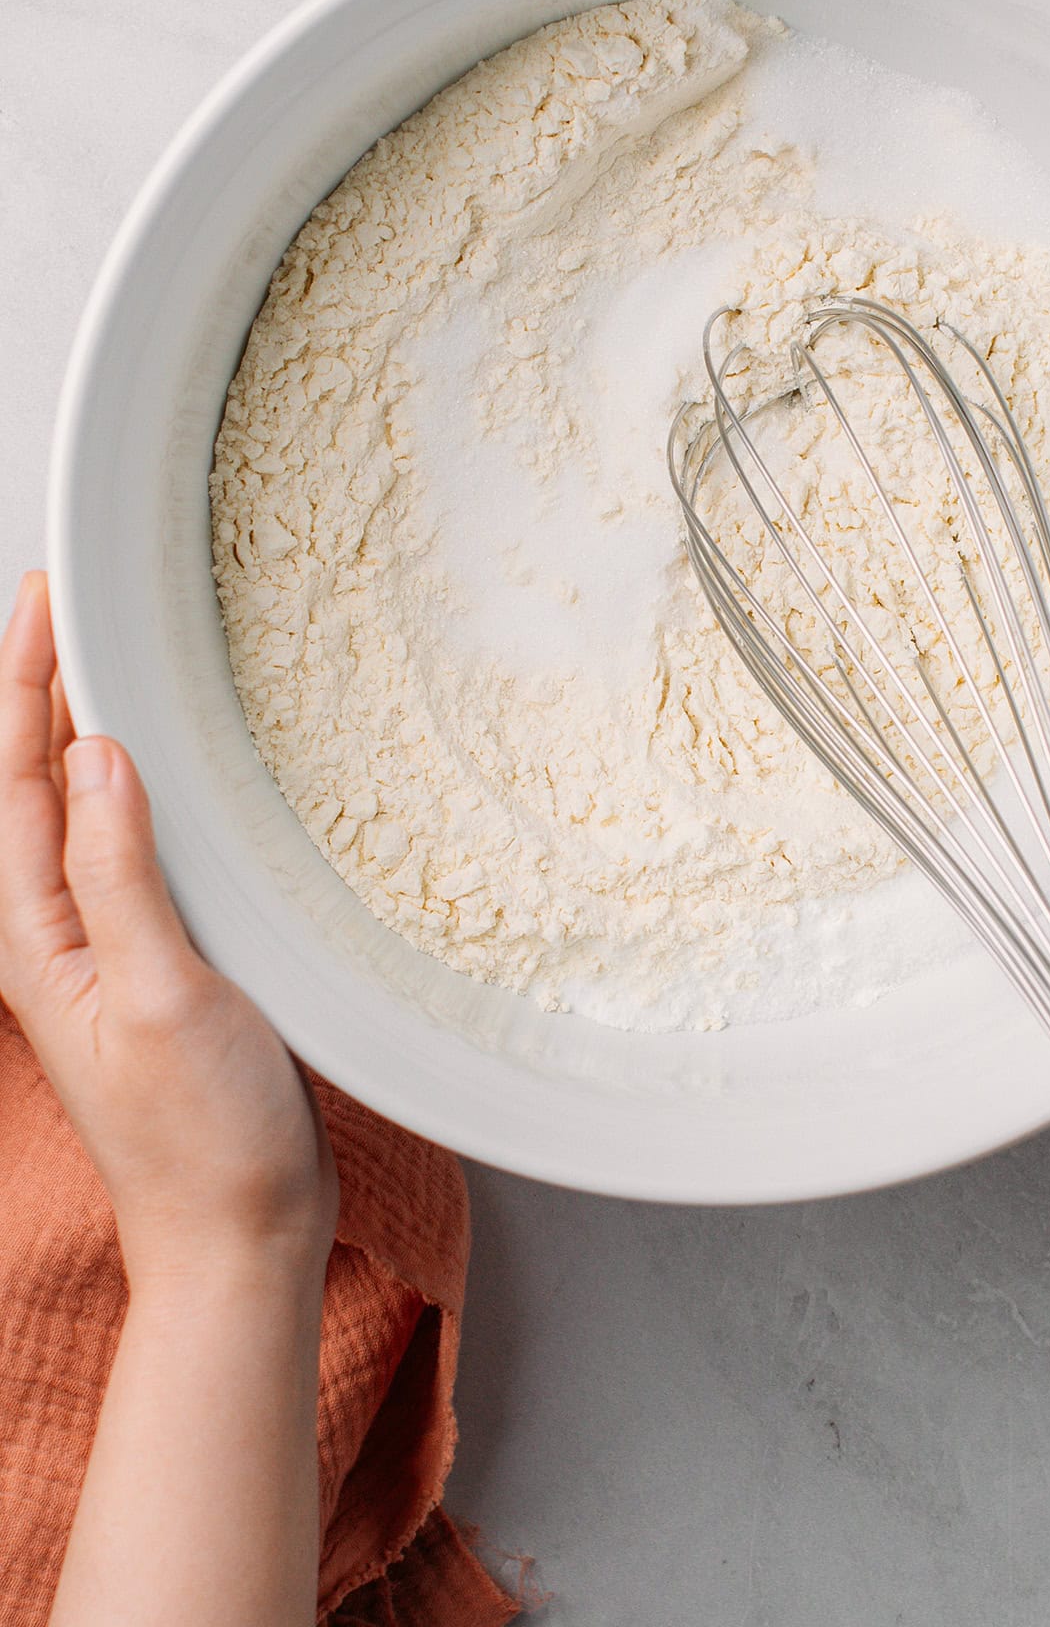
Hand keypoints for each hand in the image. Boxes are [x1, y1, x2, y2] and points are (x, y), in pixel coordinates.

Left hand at [0, 572, 336, 1289]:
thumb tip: (95, 755)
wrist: (242, 1235)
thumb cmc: (200, 1138)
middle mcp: (58, 936)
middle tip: (69, 602)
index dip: (28, 683)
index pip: (16, 781)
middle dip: (42, 688)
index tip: (48, 600)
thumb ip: (119, 874)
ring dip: (86, 730)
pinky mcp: (158, 962)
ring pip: (78, 812)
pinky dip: (140, 788)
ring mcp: (106, 949)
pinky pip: (131, 848)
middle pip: (33, 785)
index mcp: (38, 939)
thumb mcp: (160, 995)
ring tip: (108, 659)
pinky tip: (172, 771)